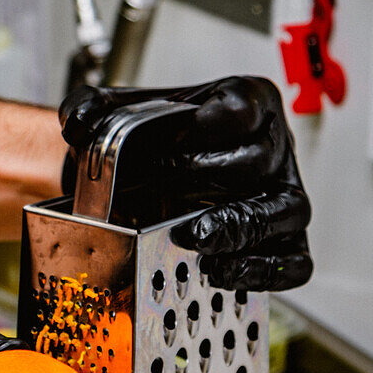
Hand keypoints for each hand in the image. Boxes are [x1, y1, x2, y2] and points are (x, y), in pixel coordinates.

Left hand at [60, 77, 311, 290]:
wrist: (153, 173)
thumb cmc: (155, 141)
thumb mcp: (122, 112)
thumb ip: (92, 107)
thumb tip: (78, 124)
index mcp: (249, 100)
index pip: (242, 108)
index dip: (203, 129)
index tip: (166, 145)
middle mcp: (275, 145)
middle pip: (259, 161)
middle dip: (205, 180)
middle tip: (162, 192)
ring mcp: (284, 194)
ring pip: (286, 210)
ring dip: (236, 228)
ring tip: (192, 238)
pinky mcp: (287, 239)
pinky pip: (293, 261)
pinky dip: (261, 271)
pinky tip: (218, 271)